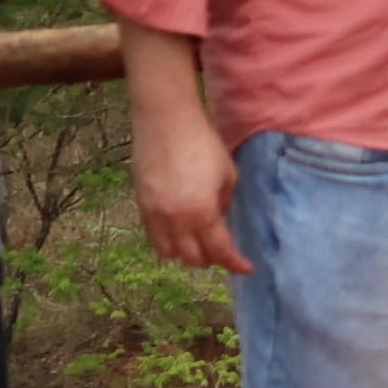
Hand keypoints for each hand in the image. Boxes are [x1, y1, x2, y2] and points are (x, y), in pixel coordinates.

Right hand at [131, 79, 251, 276]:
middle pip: (193, 259)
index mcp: (202, 213)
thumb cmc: (202, 142)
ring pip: (169, 254)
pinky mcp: (140, 204)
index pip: (220, 252)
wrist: (165, 120)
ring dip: (186, 253)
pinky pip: (153, 237)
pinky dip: (168, 240)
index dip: (235, 264)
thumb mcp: (228, 174)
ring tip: (198, 241)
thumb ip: (225, 203)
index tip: (246, 268)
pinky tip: (179, 228)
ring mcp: (154, 214)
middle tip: (223, 249)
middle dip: (211, 258)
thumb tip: (219, 220)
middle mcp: (176, 220)